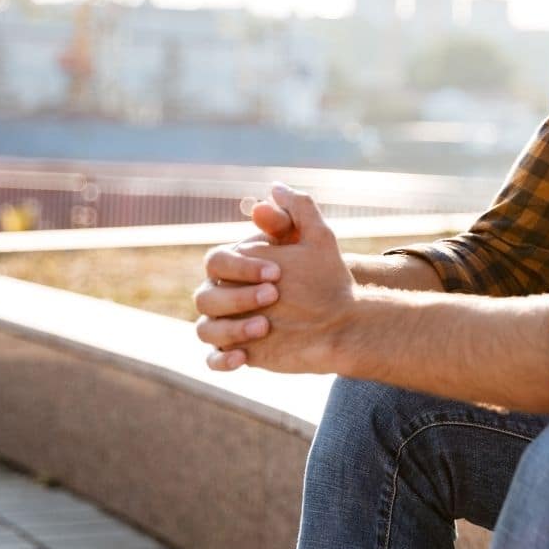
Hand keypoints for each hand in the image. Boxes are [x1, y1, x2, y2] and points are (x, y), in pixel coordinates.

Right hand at [199, 184, 356, 373]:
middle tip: (274, 295)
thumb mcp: (318, 240)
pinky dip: (221, 360)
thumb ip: (298, 210)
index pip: (217, 262)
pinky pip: (213, 360)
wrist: (344, 320)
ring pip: (205, 328)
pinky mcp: (239, 352)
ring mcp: (230, 325)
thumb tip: (274, 189)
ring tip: (265, 327)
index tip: (277, 272)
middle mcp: (226, 294)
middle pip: (204, 296)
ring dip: (230, 328)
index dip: (241, 267)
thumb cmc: (327, 277)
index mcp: (237, 266)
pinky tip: (243, 357)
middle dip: (237, 296)